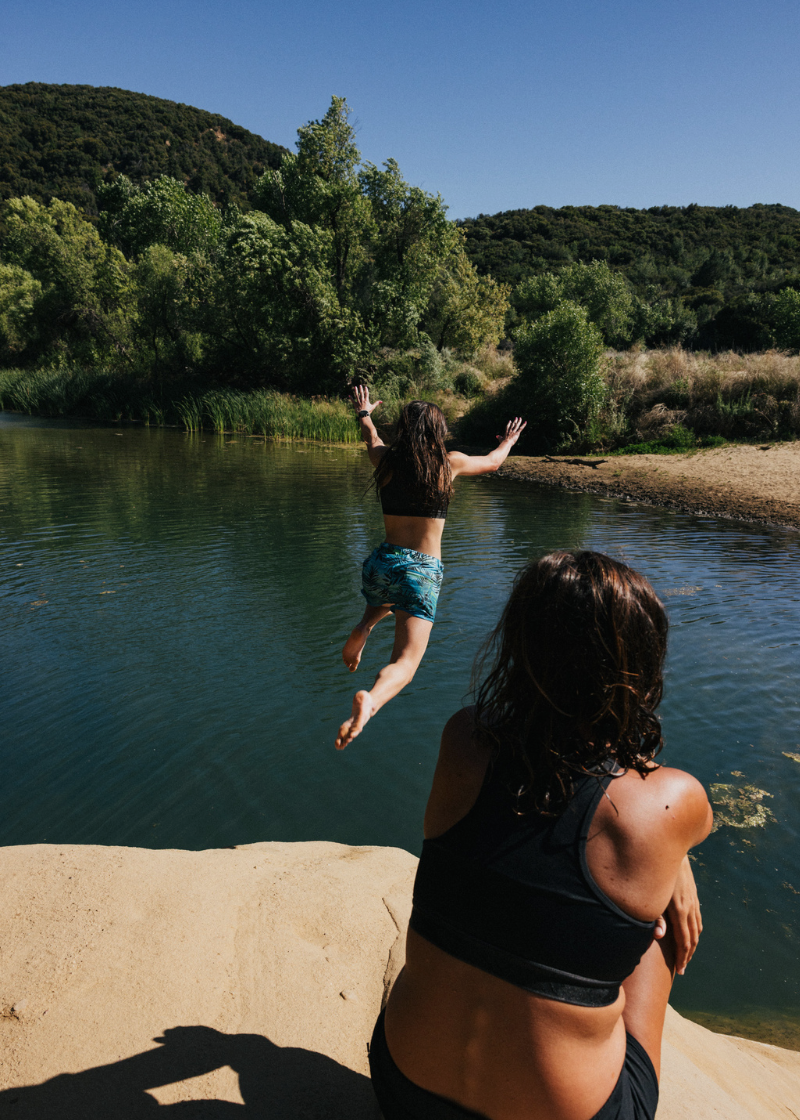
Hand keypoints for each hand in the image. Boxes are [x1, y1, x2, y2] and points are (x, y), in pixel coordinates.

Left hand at [352, 384, 381, 416]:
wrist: (363, 415)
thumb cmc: (368, 411)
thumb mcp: (373, 407)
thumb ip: (376, 403)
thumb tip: (381, 401)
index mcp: (366, 400)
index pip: (366, 394)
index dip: (366, 390)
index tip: (365, 387)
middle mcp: (362, 400)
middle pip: (361, 393)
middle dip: (360, 389)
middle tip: (360, 385)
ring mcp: (358, 402)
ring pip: (357, 395)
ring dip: (356, 391)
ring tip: (355, 387)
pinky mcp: (355, 404)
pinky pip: (352, 401)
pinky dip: (351, 398)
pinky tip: (349, 395)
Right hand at [496, 417, 525, 445]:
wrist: (506, 443)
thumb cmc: (503, 442)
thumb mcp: (500, 439)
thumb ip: (499, 437)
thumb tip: (496, 436)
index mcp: (506, 432)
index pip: (508, 427)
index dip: (509, 424)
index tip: (510, 421)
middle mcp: (510, 431)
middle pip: (513, 425)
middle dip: (515, 421)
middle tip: (516, 417)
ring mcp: (514, 431)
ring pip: (517, 425)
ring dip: (519, 421)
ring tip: (520, 418)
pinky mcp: (517, 433)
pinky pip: (521, 428)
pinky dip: (523, 425)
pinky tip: (525, 422)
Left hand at [654, 855, 701, 974]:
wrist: (669, 851)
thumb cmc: (655, 874)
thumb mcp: (653, 895)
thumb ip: (655, 916)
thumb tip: (659, 936)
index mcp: (679, 910)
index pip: (683, 941)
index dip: (682, 957)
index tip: (679, 970)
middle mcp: (689, 908)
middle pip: (692, 939)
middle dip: (687, 955)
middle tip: (682, 969)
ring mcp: (693, 902)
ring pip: (697, 929)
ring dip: (692, 945)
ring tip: (686, 956)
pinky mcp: (693, 896)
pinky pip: (698, 919)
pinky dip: (696, 932)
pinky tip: (691, 936)